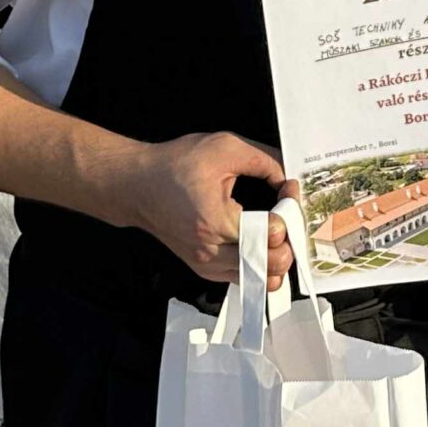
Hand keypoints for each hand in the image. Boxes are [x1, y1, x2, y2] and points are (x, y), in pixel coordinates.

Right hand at [114, 131, 298, 287]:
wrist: (138, 185)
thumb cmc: (175, 165)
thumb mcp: (224, 148)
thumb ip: (264, 160)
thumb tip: (287, 177)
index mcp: (215, 222)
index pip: (270, 234)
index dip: (289, 210)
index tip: (288, 189)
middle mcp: (210, 251)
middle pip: (269, 265)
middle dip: (288, 239)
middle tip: (287, 214)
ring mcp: (207, 265)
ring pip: (259, 279)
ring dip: (277, 256)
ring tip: (276, 228)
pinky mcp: (205, 268)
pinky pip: (244, 277)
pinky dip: (261, 264)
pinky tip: (262, 238)